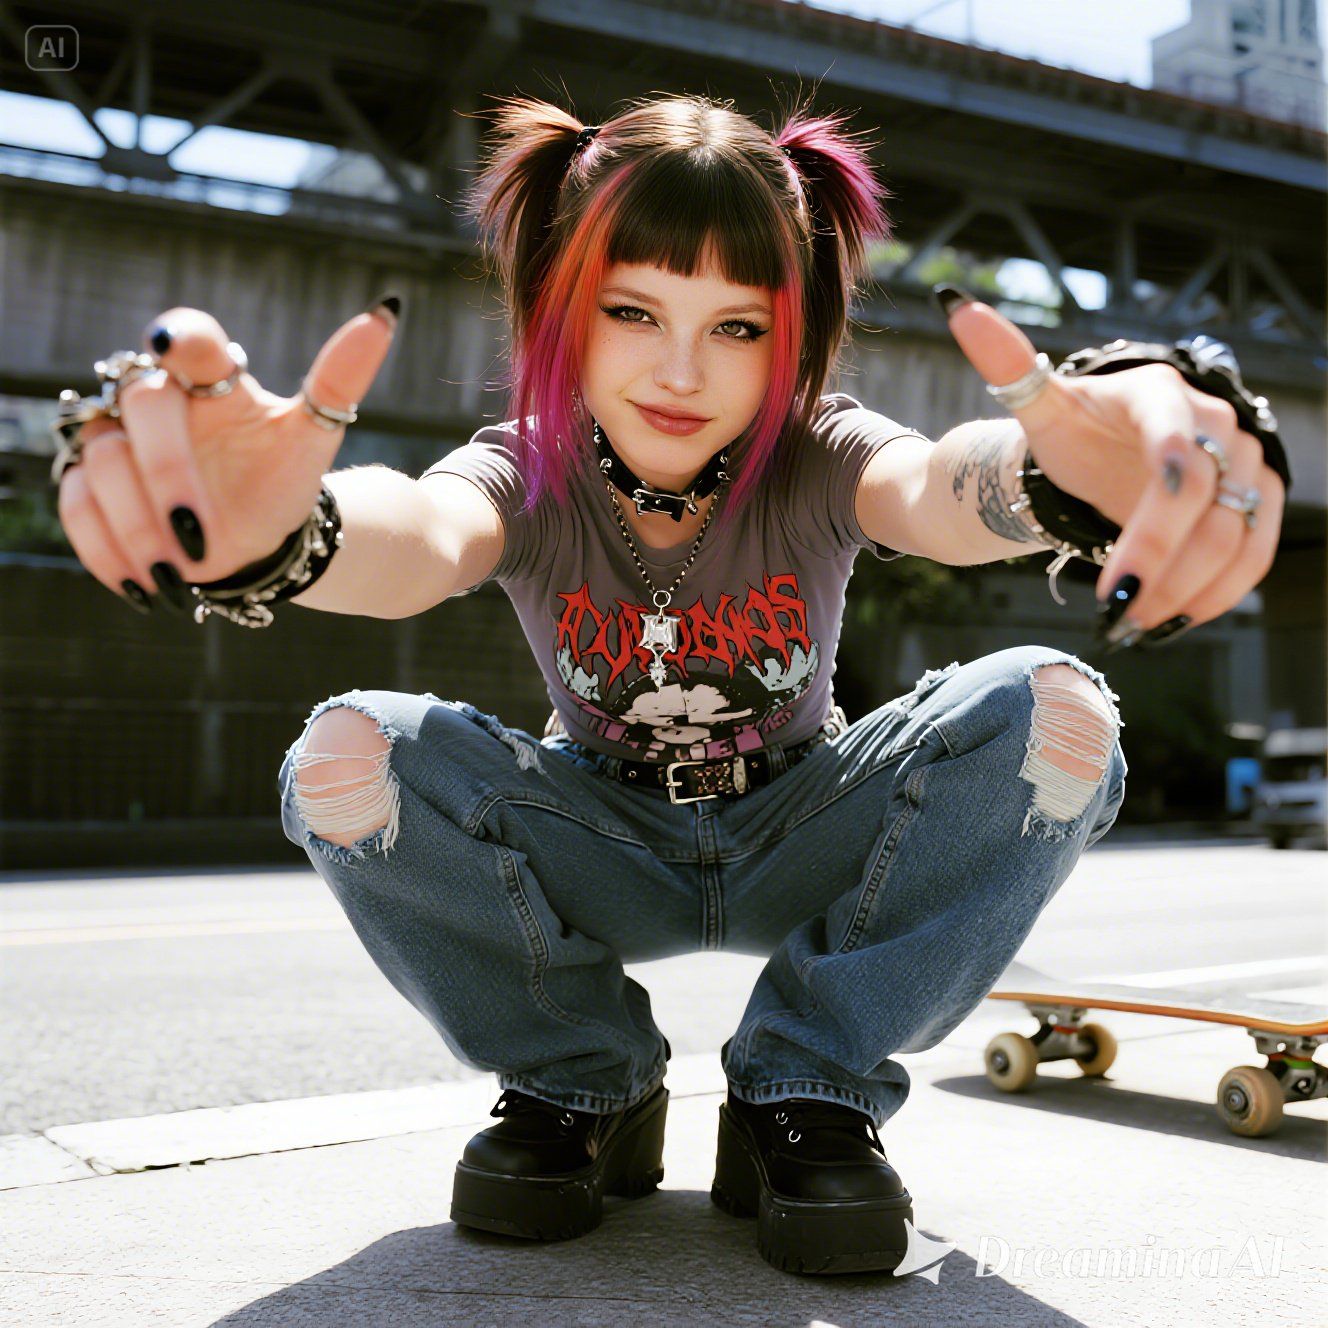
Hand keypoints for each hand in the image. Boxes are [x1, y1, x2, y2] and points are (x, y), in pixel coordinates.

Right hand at [55, 297, 400, 614]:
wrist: (258, 534)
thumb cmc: (281, 475)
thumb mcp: (317, 434)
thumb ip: (340, 377)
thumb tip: (387, 311)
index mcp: (207, 375)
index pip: (188, 336)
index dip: (179, 337)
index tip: (175, 348)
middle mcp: (153, 398)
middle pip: (142, 404)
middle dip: (168, 471)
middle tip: (200, 533)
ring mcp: (114, 440)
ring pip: (103, 459)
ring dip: (139, 520)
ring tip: (184, 565)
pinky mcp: (88, 484)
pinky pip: (77, 505)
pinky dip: (109, 545)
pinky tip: (148, 578)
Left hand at [936, 287, 1283, 648]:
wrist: (1110, 454)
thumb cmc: (1074, 430)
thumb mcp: (1039, 404)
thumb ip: (1008, 364)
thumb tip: (958, 307)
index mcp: (1160, 395)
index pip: (1175, 436)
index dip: (1166, 480)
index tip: (1146, 527)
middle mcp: (1219, 425)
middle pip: (1206, 497)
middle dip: (1162, 557)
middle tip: (1113, 606)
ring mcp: (1246, 468)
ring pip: (1237, 533)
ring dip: (1191, 586)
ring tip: (1131, 625)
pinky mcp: (1257, 507)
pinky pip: (1254, 555)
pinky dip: (1219, 594)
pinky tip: (1171, 622)